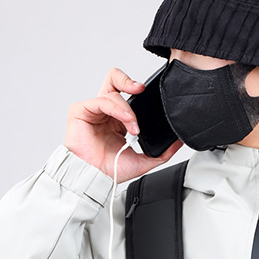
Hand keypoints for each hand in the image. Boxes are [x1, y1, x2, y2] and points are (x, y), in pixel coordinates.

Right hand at [64, 66, 182, 182]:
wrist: (95, 178)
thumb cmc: (110, 170)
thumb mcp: (143, 160)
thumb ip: (161, 152)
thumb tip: (178, 142)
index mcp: (117, 118)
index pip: (126, 92)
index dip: (136, 89)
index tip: (150, 95)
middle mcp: (105, 110)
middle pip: (114, 79)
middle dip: (129, 80)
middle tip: (141, 90)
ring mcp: (93, 109)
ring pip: (112, 92)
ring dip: (128, 110)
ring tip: (134, 128)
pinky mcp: (81, 110)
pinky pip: (101, 101)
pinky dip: (117, 109)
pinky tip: (126, 122)